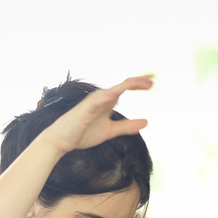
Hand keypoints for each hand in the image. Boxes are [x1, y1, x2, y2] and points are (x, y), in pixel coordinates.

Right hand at [38, 75, 152, 155]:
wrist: (62, 141)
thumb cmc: (83, 133)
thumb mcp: (110, 131)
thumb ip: (127, 126)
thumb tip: (146, 122)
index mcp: (108, 101)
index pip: (127, 87)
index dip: (141, 83)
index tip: (154, 81)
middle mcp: (102, 98)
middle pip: (124, 85)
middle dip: (139, 80)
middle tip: (155, 76)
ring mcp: (93, 102)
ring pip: (113, 90)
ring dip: (128, 85)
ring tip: (142, 83)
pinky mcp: (84, 110)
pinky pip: (97, 101)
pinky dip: (106, 97)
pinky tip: (116, 94)